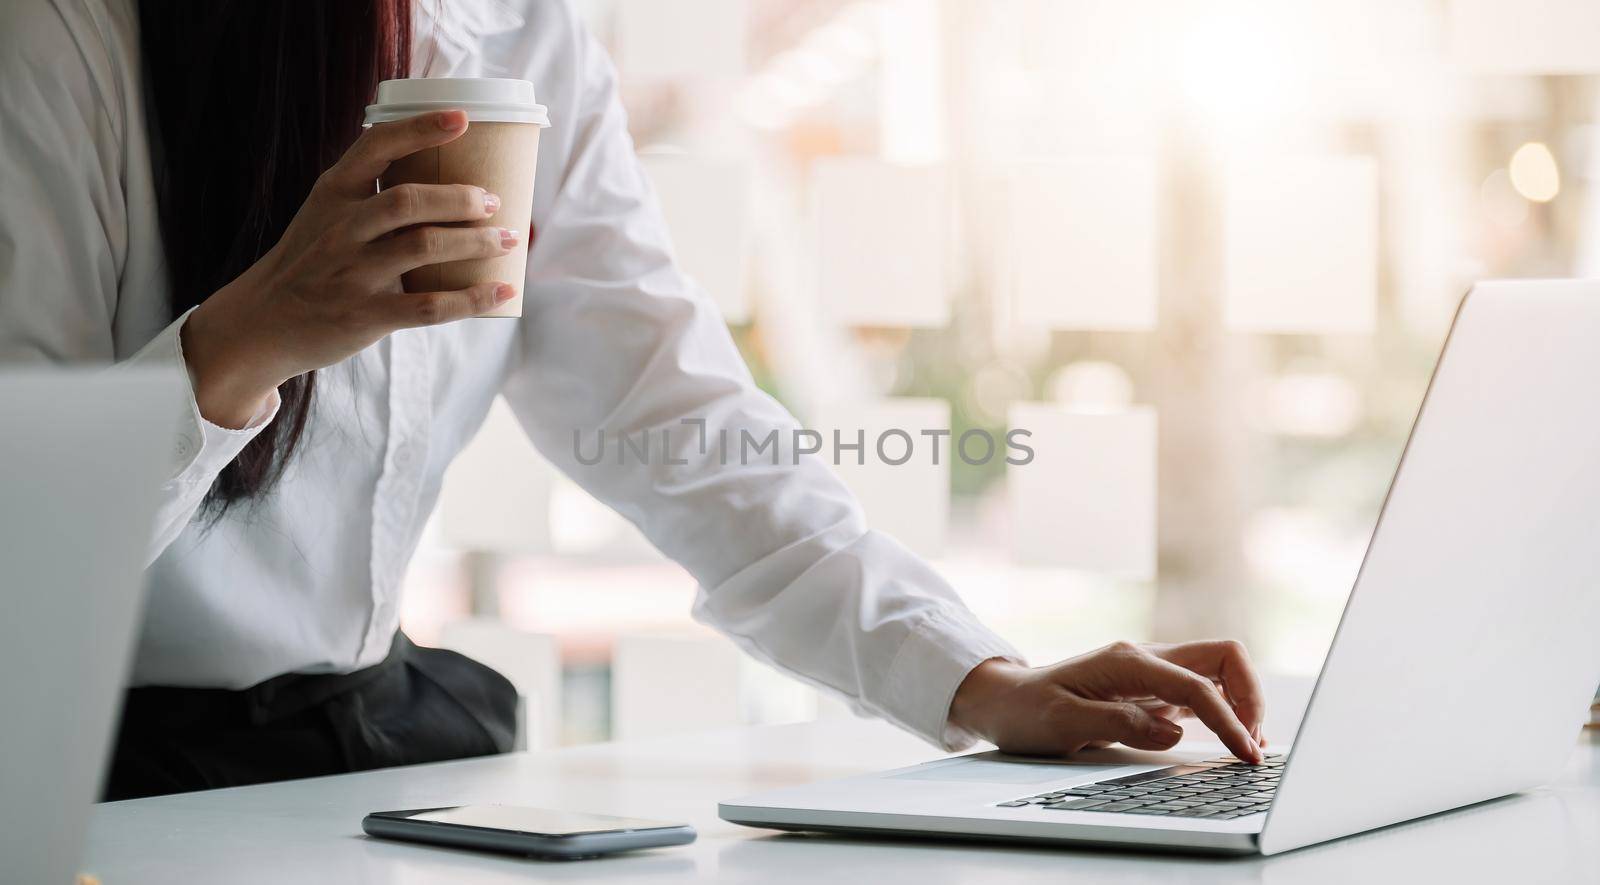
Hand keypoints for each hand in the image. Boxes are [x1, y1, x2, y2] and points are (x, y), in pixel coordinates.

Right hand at [181, 109, 518, 427]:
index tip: (461, 119)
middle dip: (461, 198)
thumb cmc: (310, 261)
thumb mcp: (325, 214)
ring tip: (509, 240)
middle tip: (494, 201)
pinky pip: (429, 306)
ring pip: (424, 247)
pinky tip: (503, 292)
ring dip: (476, 242)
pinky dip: (473, 299)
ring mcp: (352, 273)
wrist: (264, 322)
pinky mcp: (365, 315)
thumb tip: (447, 180)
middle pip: (409, 200)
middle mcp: (341, 229)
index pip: (377, 147)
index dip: (420, 129)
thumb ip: (371, 195)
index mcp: (333, 193)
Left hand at [947, 640, 1265, 762]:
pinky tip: (1230, 738)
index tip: (1245, 754)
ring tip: (1249, 746)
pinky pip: (1201, 692)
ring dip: (1242, 702)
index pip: (1197, 685)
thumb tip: (1172, 734)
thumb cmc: (1027, 711)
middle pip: (1222, 657)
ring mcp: (1151, 672)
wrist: (1003, 701)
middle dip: (1250, 695)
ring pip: (1217, 672)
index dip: (1229, 719)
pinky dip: (1224, 711)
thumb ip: (1120, 723)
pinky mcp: (1151, 690)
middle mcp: (1146, 658)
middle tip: (1253, 743)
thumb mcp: (1063, 723)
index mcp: (1128, 661)